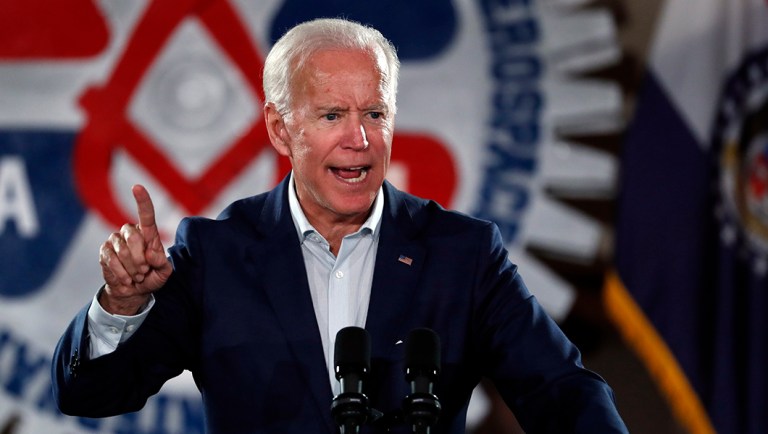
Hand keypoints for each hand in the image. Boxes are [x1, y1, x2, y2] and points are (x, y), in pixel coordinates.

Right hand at [98, 185, 171, 314]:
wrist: (133, 290)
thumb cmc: (151, 277)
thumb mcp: (164, 273)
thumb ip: (162, 264)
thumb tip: (151, 254)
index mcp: (148, 233)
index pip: (146, 214)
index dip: (142, 201)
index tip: (137, 187)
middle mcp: (131, 232)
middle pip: (134, 237)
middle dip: (140, 259)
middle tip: (144, 270)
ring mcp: (115, 240)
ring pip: (122, 251)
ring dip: (132, 268)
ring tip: (136, 275)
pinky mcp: (104, 251)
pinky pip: (111, 260)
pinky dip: (122, 274)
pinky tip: (126, 279)